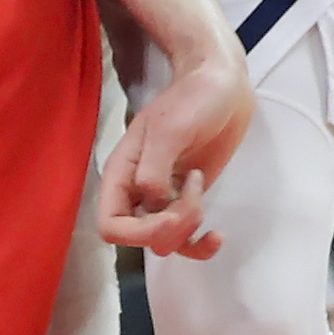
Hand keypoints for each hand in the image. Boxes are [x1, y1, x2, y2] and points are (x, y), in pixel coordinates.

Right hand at [97, 51, 250, 257]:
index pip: (110, 225)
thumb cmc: (192, 100)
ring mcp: (163, 198)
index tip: (171, 214)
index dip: (138, 233)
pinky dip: (200, 246)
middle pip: (138, 239)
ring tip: (200, 188)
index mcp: (122, 173)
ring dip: (188, 229)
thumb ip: (153, 170)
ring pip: (164, 241)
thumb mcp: (168, 130)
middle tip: (193, 195)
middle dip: (170, 228)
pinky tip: (216, 236)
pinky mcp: (187, 200)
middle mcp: (137, 191)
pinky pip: (185, 239)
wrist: (222, 88)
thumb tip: (153, 203)